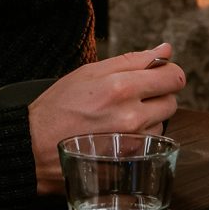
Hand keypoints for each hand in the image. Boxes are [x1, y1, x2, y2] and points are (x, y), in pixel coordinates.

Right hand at [28, 43, 186, 194]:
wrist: (34, 147)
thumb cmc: (58, 107)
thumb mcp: (90, 72)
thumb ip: (133, 60)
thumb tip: (166, 49)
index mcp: (120, 87)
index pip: (173, 76)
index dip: (168, 73)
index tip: (158, 74)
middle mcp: (131, 115)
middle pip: (172, 100)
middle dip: (158, 94)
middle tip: (135, 95)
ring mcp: (132, 141)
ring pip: (163, 122)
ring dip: (150, 117)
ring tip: (120, 115)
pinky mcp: (130, 161)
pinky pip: (152, 142)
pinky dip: (142, 136)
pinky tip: (120, 132)